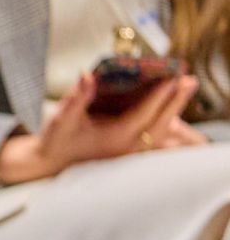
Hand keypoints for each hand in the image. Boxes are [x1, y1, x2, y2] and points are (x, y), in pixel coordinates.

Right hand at [0, 72, 202, 182]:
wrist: (51, 163)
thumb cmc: (56, 140)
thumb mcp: (62, 117)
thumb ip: (76, 97)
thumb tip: (87, 76)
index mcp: (113, 137)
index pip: (143, 113)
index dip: (159, 95)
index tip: (173, 77)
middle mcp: (127, 146)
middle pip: (160, 123)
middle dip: (176, 100)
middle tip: (189, 79)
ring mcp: (131, 152)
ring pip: (162, 131)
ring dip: (175, 110)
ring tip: (186, 88)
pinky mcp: (131, 152)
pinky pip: (157, 138)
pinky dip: (168, 123)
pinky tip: (174, 109)